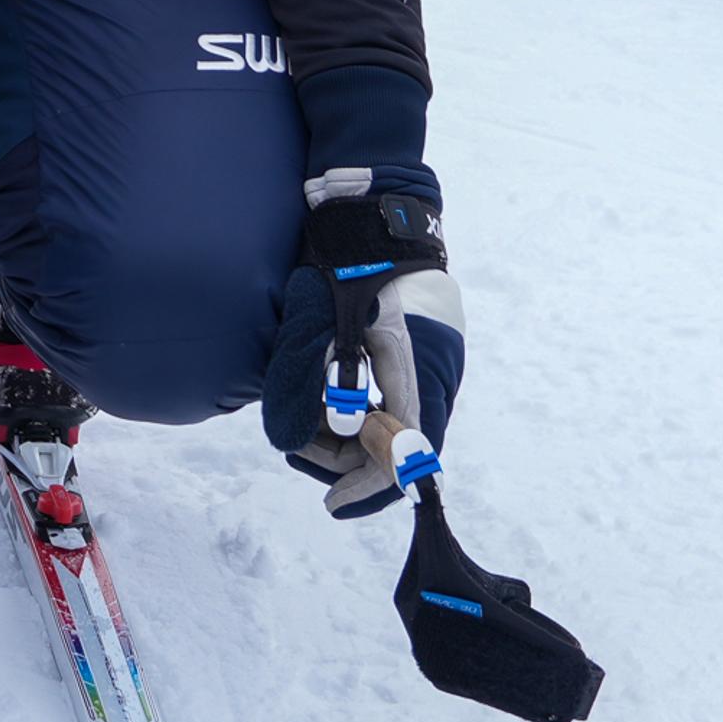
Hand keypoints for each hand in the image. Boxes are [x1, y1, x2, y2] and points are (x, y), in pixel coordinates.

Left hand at [260, 171, 465, 518]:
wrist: (374, 218)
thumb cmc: (350, 263)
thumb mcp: (328, 320)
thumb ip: (318, 377)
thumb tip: (315, 432)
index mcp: (413, 367)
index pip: (402, 450)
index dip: (369, 484)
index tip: (332, 503)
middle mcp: (425, 374)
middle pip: (389, 446)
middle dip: (341, 455)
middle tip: (297, 440)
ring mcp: (419, 367)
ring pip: (382, 427)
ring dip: (340, 434)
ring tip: (301, 413)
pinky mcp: (405, 359)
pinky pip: (380, 403)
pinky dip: (346, 411)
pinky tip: (317, 396)